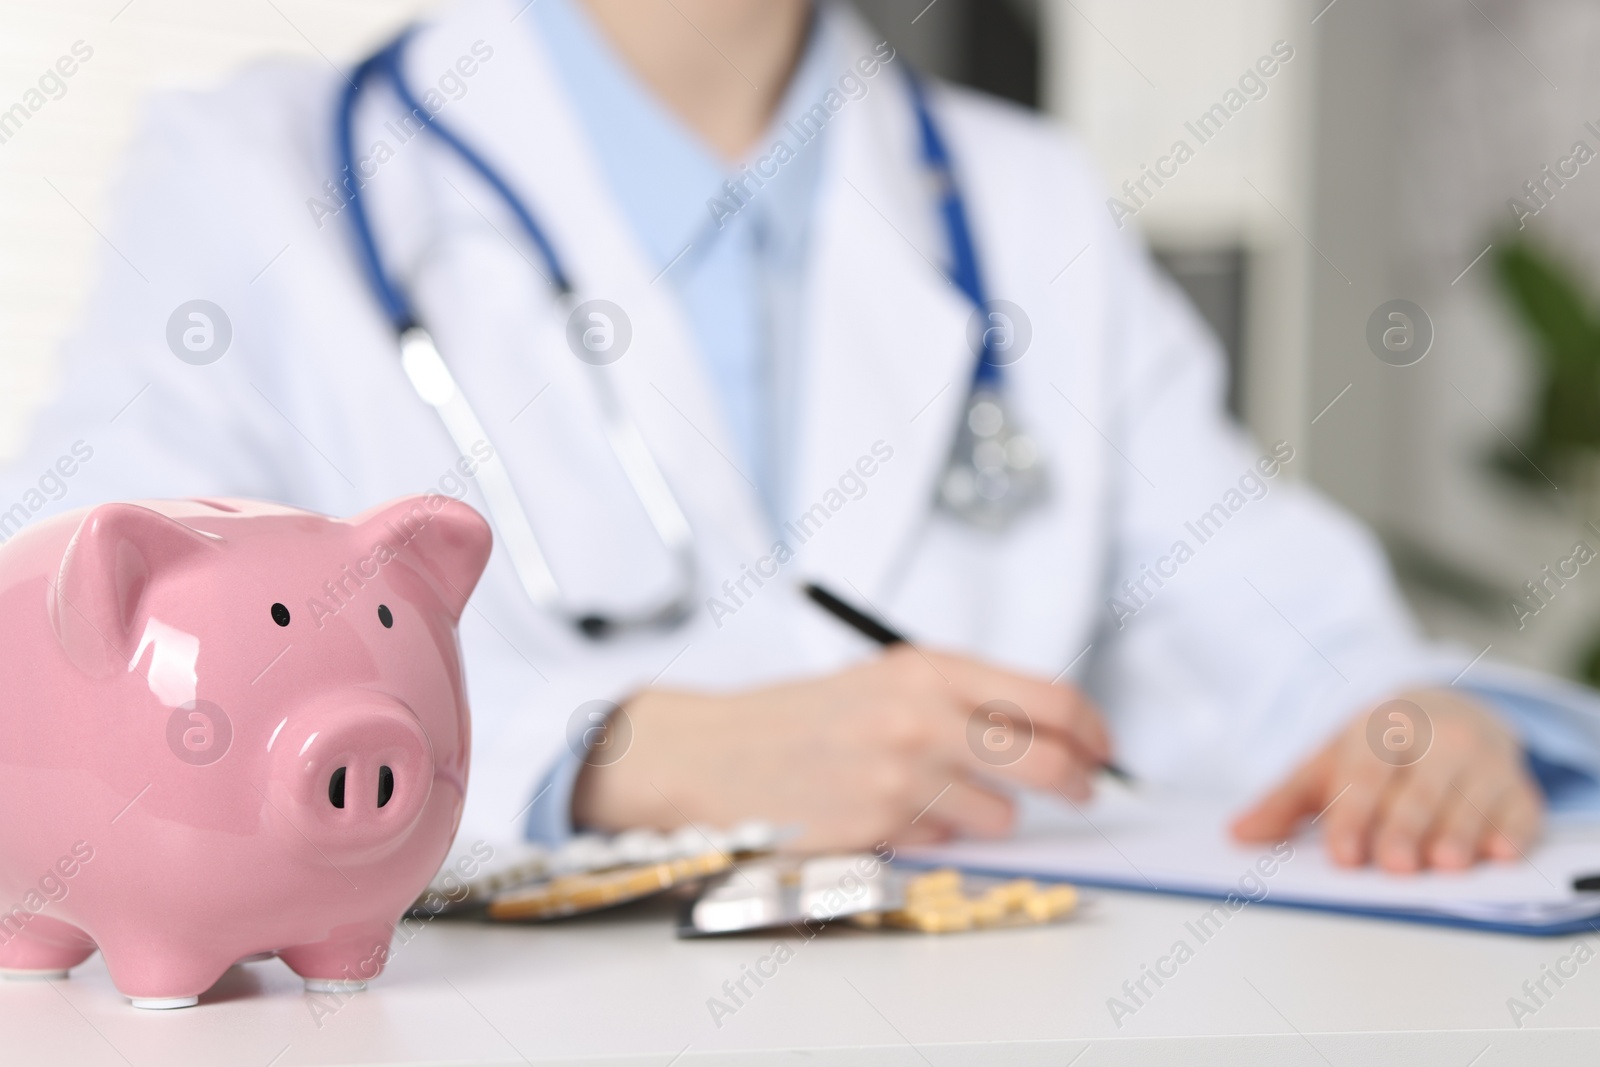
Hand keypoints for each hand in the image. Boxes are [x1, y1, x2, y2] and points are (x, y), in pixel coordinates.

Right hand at [570, 645, 1111, 850]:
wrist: (715, 755)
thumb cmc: (806, 718)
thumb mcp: (886, 680)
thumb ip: (964, 697)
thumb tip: (1054, 731)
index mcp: (928, 668)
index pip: (1050, 698)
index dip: (1092, 730)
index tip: (1105, 749)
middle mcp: (921, 715)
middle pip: (1047, 760)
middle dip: (1077, 782)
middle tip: (1084, 790)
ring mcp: (902, 774)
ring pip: (1001, 815)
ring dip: (990, 815)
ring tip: (942, 795)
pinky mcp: (880, 825)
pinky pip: (947, 841)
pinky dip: (938, 834)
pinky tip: (896, 813)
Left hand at [1231, 688, 1542, 870]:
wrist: (1442, 711)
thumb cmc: (1375, 751)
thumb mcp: (1325, 765)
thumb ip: (1283, 803)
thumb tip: (1237, 835)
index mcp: (1379, 732)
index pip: (1363, 774)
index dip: (1352, 814)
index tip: (1342, 854)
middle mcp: (1434, 741)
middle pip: (1418, 789)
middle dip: (1405, 827)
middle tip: (1394, 866)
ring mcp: (1480, 762)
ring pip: (1469, 799)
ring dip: (1459, 832)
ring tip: (1446, 865)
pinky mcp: (1517, 787)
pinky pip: (1518, 809)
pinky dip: (1511, 831)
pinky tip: (1501, 854)